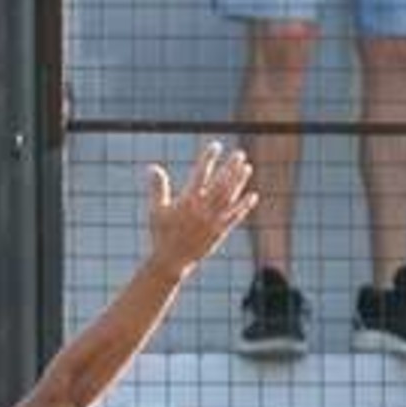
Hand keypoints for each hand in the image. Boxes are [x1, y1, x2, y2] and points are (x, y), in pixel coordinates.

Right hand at [144, 139, 257, 278]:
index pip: (200, 174)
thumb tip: (153, 167)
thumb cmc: (161, 234)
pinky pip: (235, 217)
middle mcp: (202, 209)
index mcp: (187, 201)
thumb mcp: (156, 210)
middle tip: (239, 154)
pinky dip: (244, 206)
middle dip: (230, 167)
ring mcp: (213, 220)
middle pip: (220, 184)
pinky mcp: (220, 232)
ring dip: (239, 182)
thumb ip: (157, 188)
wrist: (170, 261)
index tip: (215, 146)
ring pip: (229, 197)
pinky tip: (252, 196)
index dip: (208, 159)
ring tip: (247, 167)